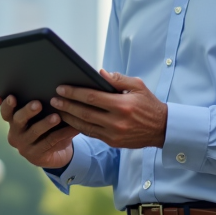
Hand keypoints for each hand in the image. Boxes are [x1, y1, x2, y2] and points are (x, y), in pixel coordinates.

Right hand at [0, 94, 79, 168]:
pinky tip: (72, 127)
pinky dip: (62, 134)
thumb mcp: (39, 115)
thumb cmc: (46, 127)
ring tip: (57, 116)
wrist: (54, 153)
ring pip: (35, 132)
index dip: (7, 104)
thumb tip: (39, 80)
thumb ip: (33, 101)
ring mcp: (24, 146)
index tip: (12, 97)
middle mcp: (15, 133)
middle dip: (28, 111)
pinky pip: (50, 142)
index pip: (5, 111)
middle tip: (38, 104)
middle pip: (18, 120)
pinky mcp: (36, 156)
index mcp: (13, 120)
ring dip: (46, 123)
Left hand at [49, 70, 166, 148]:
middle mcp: (116, 121)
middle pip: (84, 112)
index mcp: (122, 105)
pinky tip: (70, 120)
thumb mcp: (138, 86)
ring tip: (57, 110)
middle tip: (53, 99)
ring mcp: (114, 134)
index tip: (61, 88)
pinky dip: (79, 127)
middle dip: (66, 105)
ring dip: (69, 118)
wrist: (162, 129)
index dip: (74, 92)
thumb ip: (118, 79)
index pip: (92, 97)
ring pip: (85, 126)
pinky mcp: (113, 142)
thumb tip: (99, 72)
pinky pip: (91, 134)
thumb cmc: (149, 104)